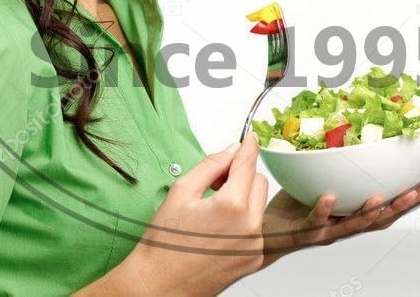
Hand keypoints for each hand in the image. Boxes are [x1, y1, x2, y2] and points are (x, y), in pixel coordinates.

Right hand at [118, 133, 267, 295]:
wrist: (160, 284)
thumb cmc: (165, 244)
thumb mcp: (181, 192)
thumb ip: (210, 166)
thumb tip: (230, 151)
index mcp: (232, 206)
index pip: (248, 164)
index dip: (248, 147)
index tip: (250, 138)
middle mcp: (250, 227)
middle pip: (259, 182)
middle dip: (241, 175)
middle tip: (215, 182)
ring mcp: (255, 246)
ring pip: (259, 205)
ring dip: (244, 198)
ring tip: (214, 207)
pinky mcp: (254, 260)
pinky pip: (256, 228)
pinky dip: (243, 220)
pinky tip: (218, 227)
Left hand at [259, 177, 419, 267]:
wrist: (262, 231)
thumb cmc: (291, 206)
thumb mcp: (318, 180)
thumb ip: (333, 163)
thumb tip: (345, 128)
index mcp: (350, 213)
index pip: (387, 207)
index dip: (409, 197)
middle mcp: (342, 225)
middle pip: (379, 219)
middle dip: (402, 205)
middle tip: (419, 190)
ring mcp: (325, 230)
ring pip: (353, 224)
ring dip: (369, 212)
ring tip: (381, 198)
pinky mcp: (303, 231)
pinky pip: (315, 221)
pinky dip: (324, 210)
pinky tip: (330, 198)